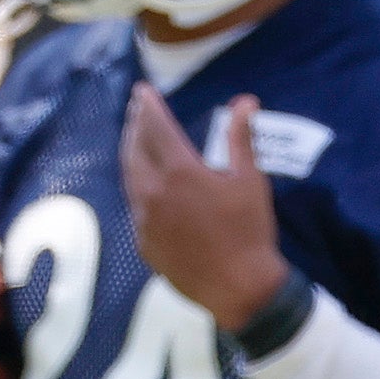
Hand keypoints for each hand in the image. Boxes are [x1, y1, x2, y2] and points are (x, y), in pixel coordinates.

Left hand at [120, 88, 294, 330]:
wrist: (239, 287)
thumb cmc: (250, 231)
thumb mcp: (250, 180)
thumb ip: (241, 137)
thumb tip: (245, 101)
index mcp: (181, 172)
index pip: (156, 128)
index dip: (147, 106)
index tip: (141, 91)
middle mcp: (154, 193)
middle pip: (134, 150)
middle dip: (133, 125)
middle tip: (134, 109)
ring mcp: (144, 220)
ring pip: (129, 178)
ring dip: (130, 154)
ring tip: (133, 138)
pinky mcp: (143, 243)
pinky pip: (135, 206)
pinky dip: (136, 185)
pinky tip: (143, 183)